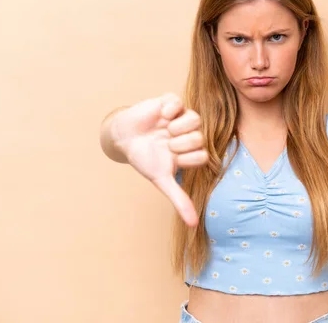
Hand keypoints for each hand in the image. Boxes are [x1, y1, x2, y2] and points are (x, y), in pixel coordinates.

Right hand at [110, 93, 208, 226]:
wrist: (124, 138)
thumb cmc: (145, 159)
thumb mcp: (162, 179)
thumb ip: (179, 199)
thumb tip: (193, 225)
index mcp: (191, 150)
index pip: (203, 156)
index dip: (185, 159)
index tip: (171, 159)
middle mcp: (190, 133)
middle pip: (199, 138)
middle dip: (180, 144)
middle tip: (166, 144)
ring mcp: (180, 117)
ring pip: (194, 119)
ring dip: (177, 127)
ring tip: (164, 130)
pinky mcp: (169, 103)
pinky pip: (178, 101)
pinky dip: (169, 109)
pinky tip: (160, 116)